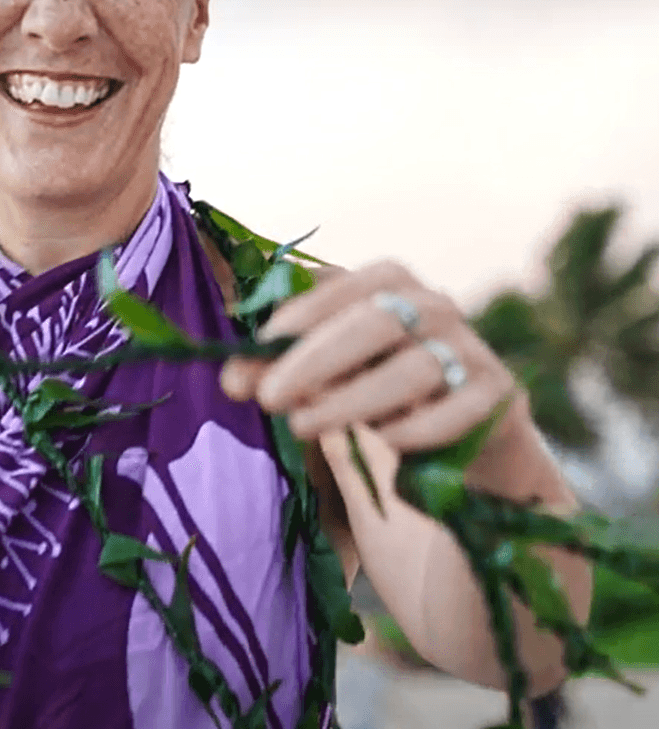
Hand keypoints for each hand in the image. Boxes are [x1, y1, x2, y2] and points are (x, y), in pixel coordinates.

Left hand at [220, 260, 518, 458]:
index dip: (294, 317)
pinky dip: (415, 428)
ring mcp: (469, 348)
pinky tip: (380, 445)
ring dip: (351, 399)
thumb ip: (281, 365)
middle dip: (313, 360)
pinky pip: (457, 410)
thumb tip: (231, 377)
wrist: (467, 437)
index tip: (252, 352)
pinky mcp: (497, 395)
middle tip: (266, 397)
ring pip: (412, 369)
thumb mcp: (330, 369)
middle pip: (372, 323)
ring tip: (301, 427)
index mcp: (387, 284)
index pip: (339, 286)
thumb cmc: (380, 388)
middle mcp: (433, 305)